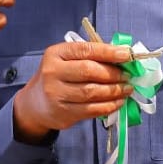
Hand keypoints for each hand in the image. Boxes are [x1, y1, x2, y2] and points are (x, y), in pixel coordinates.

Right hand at [12, 41, 131, 142]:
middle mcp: (53, 72)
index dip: (109, 52)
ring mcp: (56, 94)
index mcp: (56, 53)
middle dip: (113, 74)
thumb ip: (90, 56)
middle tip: (127, 76)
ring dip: (114, 91)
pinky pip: (91, 110)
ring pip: (92, 92)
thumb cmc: (58, 76)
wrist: (35, 103)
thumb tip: (123, 57)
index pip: (86, 50)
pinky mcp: (63, 113)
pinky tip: (118, 102)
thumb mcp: (66, 59)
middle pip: (89, 71)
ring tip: (126, 89)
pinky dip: (109, 106)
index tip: (127, 55)